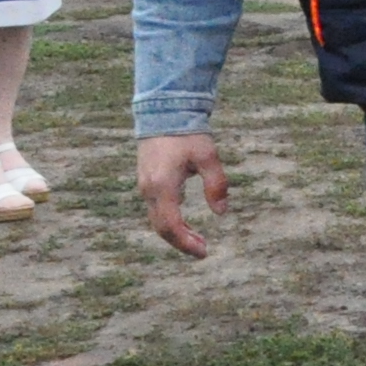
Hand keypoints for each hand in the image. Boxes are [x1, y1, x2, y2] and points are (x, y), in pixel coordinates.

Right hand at [139, 134, 229, 257]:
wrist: (163, 113)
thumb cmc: (187, 134)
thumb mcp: (208, 156)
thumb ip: (216, 184)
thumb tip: (221, 212)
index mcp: (162, 185)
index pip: (170, 224)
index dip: (185, 242)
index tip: (203, 252)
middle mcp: (148, 189)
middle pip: (161, 227)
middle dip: (181, 242)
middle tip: (203, 251)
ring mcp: (144, 186)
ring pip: (156, 220)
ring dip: (176, 233)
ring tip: (198, 241)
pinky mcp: (146, 182)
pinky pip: (156, 210)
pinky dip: (170, 222)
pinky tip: (186, 226)